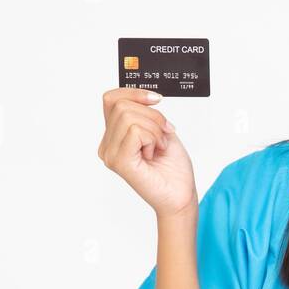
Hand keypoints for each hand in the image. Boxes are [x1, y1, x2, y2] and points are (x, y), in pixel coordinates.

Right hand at [97, 88, 196, 218]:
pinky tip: (154, 153)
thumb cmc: (172, 169)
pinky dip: (153, 138)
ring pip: (128, 116)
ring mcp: (110, 154)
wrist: (180, 196)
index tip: (157, 99)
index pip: (111, 99)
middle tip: (164, 135)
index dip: (135, 93)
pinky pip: (135, 131)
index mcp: (114, 136)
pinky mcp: (119, 161)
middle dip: (152, 115)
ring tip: (159, 147)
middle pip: (122, 105)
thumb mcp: (160, 130)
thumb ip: (145, 113)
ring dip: (154, 128)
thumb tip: (144, 95)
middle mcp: (107, 145)